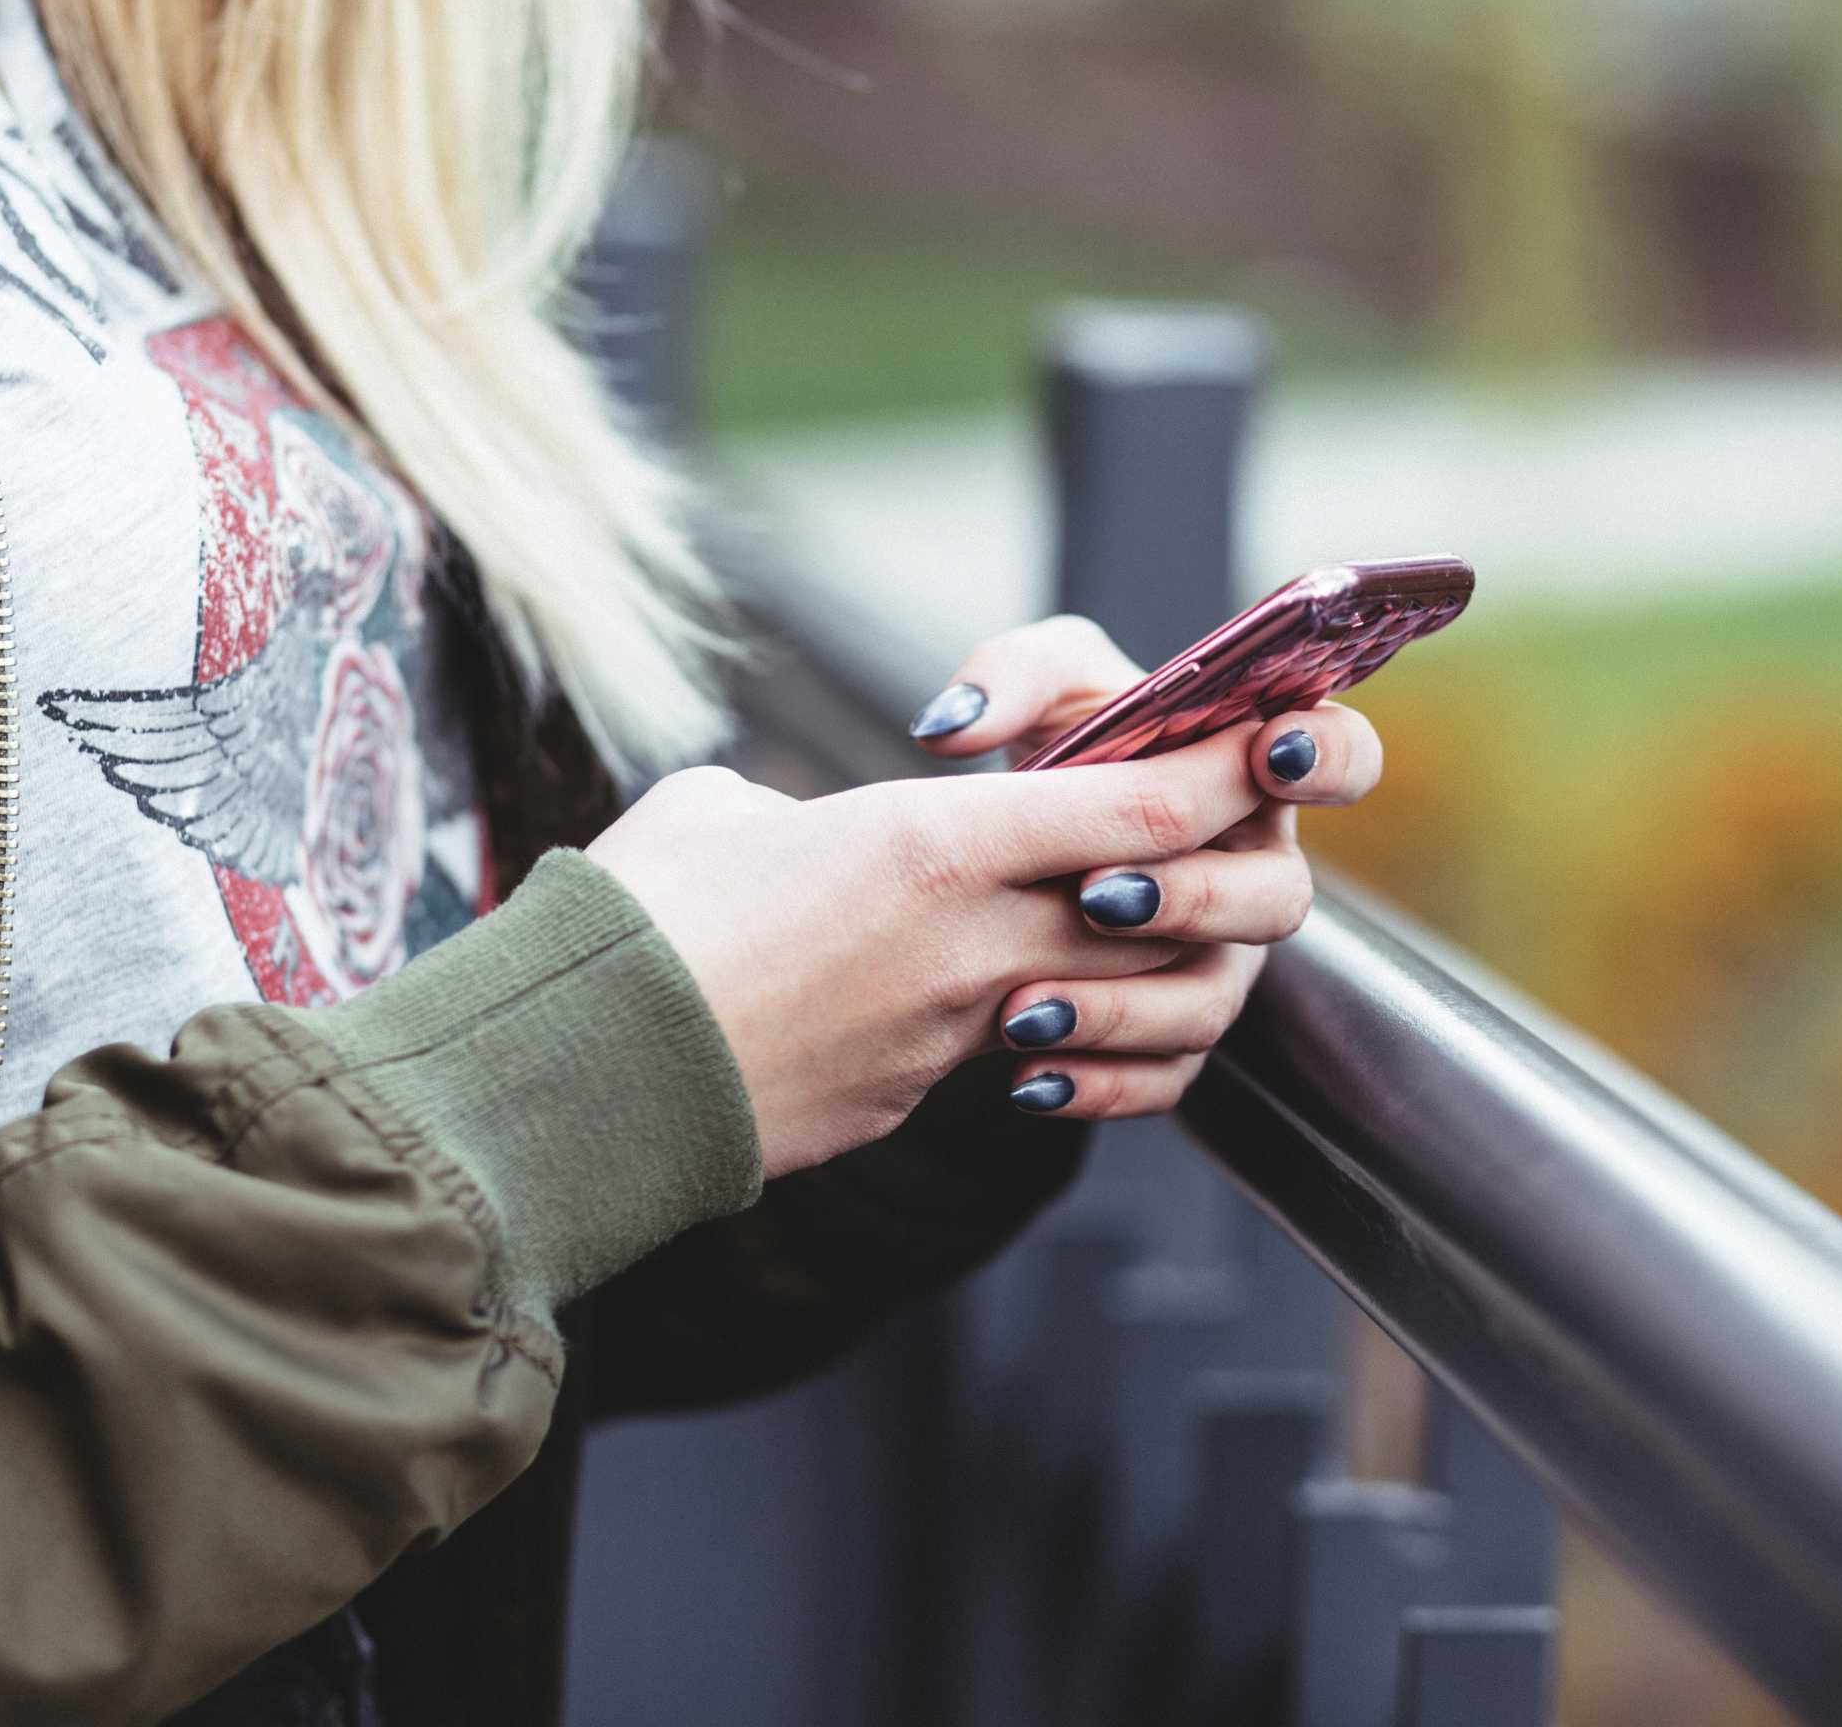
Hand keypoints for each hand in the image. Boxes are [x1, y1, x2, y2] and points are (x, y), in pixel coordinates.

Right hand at [588, 719, 1266, 1176]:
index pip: (1140, 809)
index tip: (1261, 744)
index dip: (1220, 775)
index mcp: (934, 846)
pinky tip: (1004, 1006)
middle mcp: (972, 944)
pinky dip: (1040, 1027)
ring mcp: (952, 1035)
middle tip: (1206, 834)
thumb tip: (798, 835)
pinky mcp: (914, 1098)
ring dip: (1130, 962)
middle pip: (1160, 909)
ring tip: (1101, 924)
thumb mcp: (722, 813)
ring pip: (1108, 993)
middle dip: (1206, 872)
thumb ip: (801, 811)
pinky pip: (1019, 1056)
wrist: (580, 1079)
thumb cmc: (635, 918)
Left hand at [903, 615, 1383, 1120]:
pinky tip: (1029, 1077)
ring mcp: (1222, 961)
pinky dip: (1097, 1084)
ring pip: (1211, 1002)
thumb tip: (954, 728)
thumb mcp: (1038, 689)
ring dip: (1125, 1007)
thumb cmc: (1059, 748)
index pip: (1344, 758)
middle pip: (1280, 899)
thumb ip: (1009, 677)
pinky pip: (1163, 1078)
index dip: (1327, 757)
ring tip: (1026, 1007)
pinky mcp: (1174, 1036)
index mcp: (1255, 774)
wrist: (1008, 855)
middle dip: (1194, 897)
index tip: (1267, 752)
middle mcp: (1254, 873)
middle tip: (1097, 893)